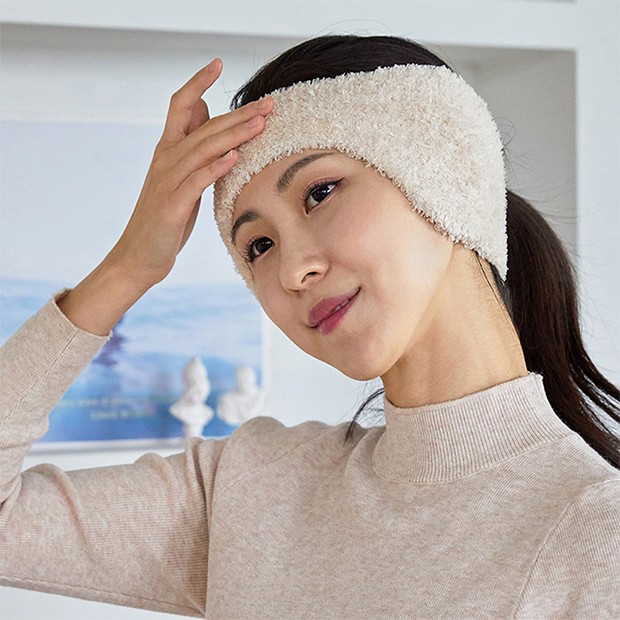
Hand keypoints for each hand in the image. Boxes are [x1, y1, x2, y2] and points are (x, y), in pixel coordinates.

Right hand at [105, 58, 273, 290]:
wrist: (139, 256)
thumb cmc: (165, 217)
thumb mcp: (179, 177)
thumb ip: (190, 145)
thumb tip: (203, 110)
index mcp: (168, 151)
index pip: (180, 106)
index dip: (197, 83)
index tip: (218, 64)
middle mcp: (165, 160)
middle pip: (204, 128)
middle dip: (239, 114)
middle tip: (269, 103)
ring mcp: (166, 182)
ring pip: (202, 150)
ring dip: (234, 135)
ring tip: (261, 123)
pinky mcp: (171, 206)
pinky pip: (195, 182)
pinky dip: (215, 168)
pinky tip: (234, 157)